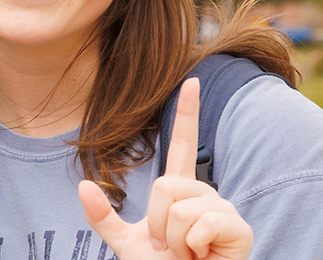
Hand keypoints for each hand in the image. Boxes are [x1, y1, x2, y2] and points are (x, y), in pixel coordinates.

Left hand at [79, 78, 252, 259]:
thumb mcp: (125, 244)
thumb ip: (103, 217)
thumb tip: (83, 185)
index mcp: (180, 193)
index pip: (181, 146)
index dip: (186, 113)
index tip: (188, 81)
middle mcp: (205, 195)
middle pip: (166, 186)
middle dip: (156, 222)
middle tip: (168, 247)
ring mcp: (224, 211)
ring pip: (180, 207)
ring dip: (172, 238)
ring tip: (186, 253)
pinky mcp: (239, 229)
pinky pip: (200, 224)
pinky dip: (192, 246)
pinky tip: (203, 256)